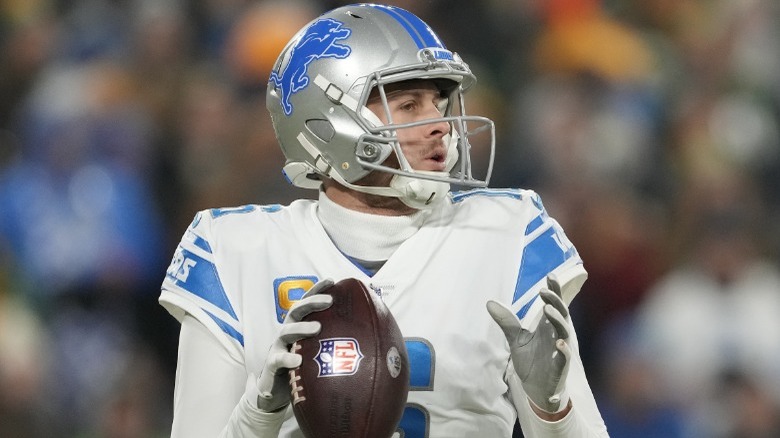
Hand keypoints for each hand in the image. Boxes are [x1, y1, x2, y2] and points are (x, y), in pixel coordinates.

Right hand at [256, 279, 333, 411]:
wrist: (274, 391)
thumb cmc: (301, 368)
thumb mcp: (315, 352)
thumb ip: (331, 342)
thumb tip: (365, 336)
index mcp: (298, 326)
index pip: (306, 304)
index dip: (316, 290)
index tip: (332, 281)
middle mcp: (286, 332)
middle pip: (296, 311)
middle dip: (312, 303)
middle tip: (329, 301)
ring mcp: (277, 347)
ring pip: (286, 332)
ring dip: (302, 328)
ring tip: (318, 328)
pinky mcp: (272, 364)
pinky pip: (278, 359)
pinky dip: (287, 358)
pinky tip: (298, 361)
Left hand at [486, 275, 571, 413]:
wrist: (536, 389)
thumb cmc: (531, 361)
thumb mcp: (516, 339)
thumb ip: (506, 321)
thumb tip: (489, 302)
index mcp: (547, 326)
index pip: (554, 304)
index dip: (555, 290)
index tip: (550, 276)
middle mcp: (556, 335)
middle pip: (561, 313)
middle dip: (555, 301)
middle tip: (543, 291)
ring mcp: (560, 350)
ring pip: (564, 331)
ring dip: (557, 320)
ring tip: (547, 310)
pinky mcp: (561, 366)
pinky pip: (565, 357)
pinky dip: (564, 350)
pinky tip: (560, 343)